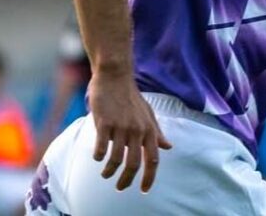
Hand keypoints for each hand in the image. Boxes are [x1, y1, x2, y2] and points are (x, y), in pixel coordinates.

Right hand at [88, 71, 171, 192]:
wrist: (115, 75)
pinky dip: (98, 156)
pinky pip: (101, 147)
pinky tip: (97, 157)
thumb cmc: (130, 96)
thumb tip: (168, 147)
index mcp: (148, 129)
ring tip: (105, 173)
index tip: (144, 190)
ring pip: (116, 159)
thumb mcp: (148, 114)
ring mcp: (120, 126)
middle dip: (126, 180)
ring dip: (109, 171)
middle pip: (133, 164)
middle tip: (120, 187)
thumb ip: (156, 132)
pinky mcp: (104, 122)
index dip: (149, 177)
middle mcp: (137, 129)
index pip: (153, 159)